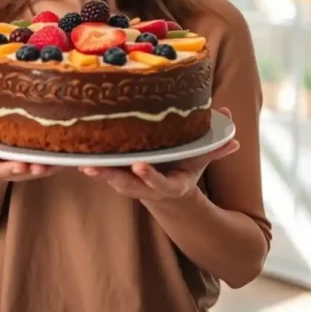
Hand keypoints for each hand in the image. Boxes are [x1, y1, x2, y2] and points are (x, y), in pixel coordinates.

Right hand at [0, 92, 62, 181]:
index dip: (3, 169)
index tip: (18, 166)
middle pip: (13, 173)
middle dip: (28, 171)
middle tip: (40, 166)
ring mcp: (10, 166)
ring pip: (28, 172)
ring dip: (42, 170)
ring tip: (55, 163)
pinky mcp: (24, 162)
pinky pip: (37, 166)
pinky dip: (50, 164)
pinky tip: (63, 158)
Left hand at [78, 108, 238, 201]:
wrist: (169, 188)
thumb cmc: (185, 168)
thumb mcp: (201, 158)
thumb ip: (215, 145)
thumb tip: (231, 123)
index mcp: (171, 186)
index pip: (159, 184)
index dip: (149, 177)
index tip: (140, 166)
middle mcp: (148, 188)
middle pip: (128, 185)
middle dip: (113, 177)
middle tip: (98, 168)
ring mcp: (131, 184)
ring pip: (112, 178)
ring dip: (99, 172)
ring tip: (84, 162)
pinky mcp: (118, 176)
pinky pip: (105, 170)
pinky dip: (94, 164)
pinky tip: (79, 155)